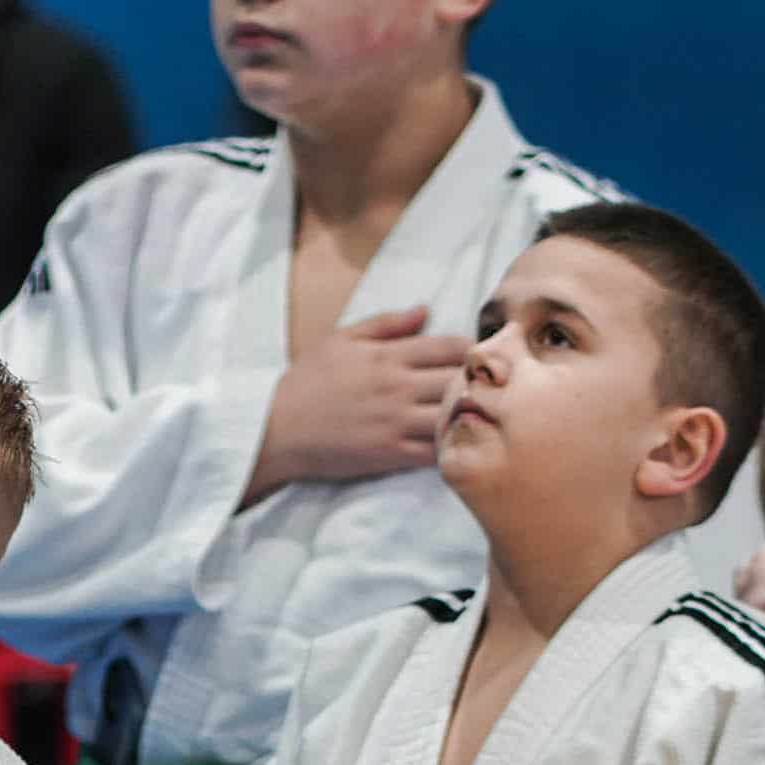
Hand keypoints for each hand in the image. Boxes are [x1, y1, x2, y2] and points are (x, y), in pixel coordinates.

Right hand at [248, 305, 474, 501]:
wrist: (274, 430)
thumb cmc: (304, 383)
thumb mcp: (339, 339)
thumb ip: (385, 324)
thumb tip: (425, 311)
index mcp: (388, 356)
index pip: (452, 346)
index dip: (474, 350)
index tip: (479, 358)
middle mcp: (398, 387)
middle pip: (462, 380)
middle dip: (481, 382)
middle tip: (489, 388)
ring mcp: (396, 422)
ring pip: (455, 415)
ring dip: (471, 415)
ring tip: (480, 415)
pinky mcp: (390, 454)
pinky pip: (436, 451)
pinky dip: (453, 446)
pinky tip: (459, 442)